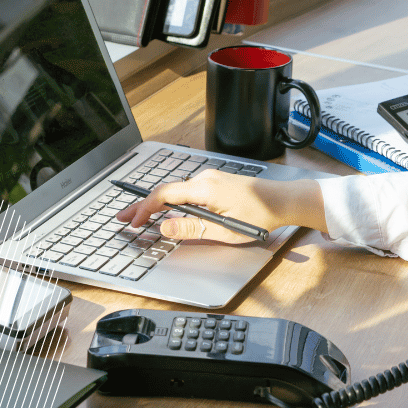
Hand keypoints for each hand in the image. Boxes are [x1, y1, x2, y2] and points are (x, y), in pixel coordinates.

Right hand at [115, 169, 325, 242]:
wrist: (284, 200)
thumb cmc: (260, 215)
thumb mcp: (225, 229)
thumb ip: (192, 228)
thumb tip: (165, 228)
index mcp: (204, 188)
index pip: (164, 196)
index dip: (145, 209)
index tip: (134, 222)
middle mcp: (204, 178)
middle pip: (164, 191)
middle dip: (142, 205)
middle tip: (123, 216)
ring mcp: (209, 178)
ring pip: (174, 190)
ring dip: (156, 203)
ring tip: (140, 215)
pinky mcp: (215, 182)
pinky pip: (185, 190)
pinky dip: (170, 200)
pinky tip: (164, 209)